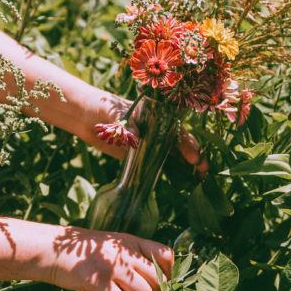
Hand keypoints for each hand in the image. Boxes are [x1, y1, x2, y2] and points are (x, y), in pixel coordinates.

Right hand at [43, 225, 174, 290]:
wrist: (53, 252)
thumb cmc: (84, 255)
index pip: (166, 255)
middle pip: (159, 282)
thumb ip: (134, 259)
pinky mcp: (99, 282)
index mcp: (131, 243)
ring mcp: (113, 267)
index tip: (158, 285)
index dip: (169, 273)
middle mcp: (126, 254)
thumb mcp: (112, 248)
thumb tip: (158, 288)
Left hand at [90, 91, 207, 176]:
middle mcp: (157, 130)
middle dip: (194, 156)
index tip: (193, 157)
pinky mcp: (140, 156)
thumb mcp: (115, 114)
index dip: (187, 144)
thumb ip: (126, 126)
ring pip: (173, 155)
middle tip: (203, 170)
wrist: (88, 117)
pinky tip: (181, 182)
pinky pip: (158, 164)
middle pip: (180, 144)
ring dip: (186, 166)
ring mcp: (150, 143)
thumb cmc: (104, 108)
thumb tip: (136, 137)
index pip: (176, 130)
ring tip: (200, 179)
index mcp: (156, 116)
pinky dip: (170, 172)